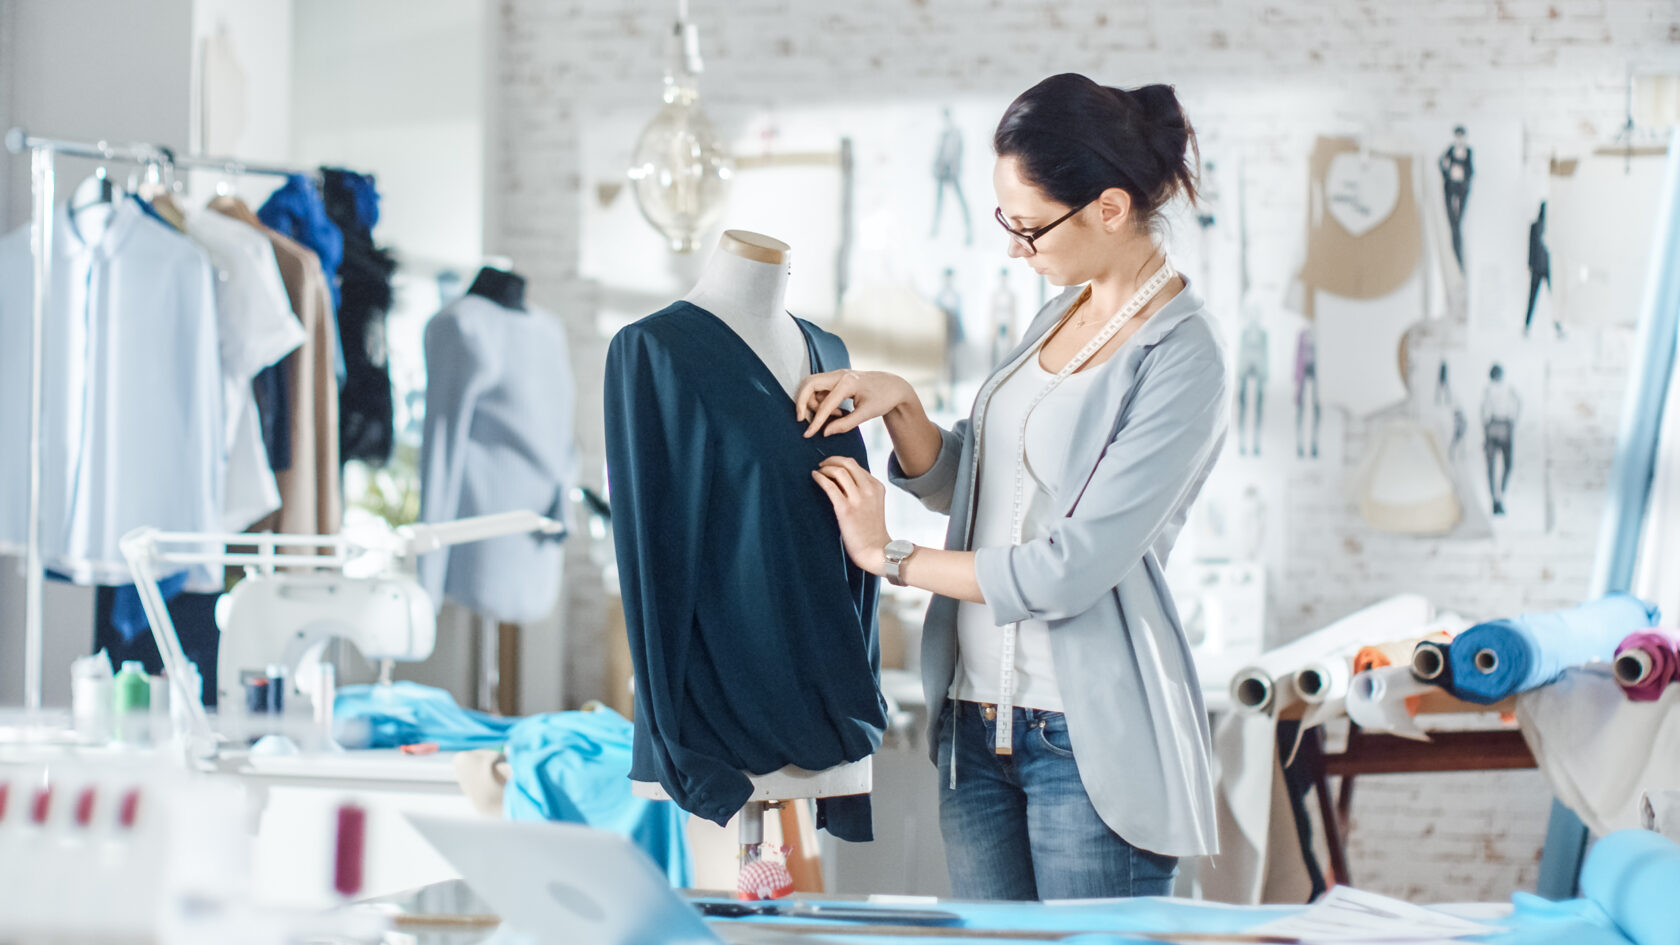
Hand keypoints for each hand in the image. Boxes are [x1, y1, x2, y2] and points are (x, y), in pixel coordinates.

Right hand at [794, 369, 915, 437]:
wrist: (893, 386)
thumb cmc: (883, 399)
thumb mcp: (867, 414)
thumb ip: (845, 424)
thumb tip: (824, 433)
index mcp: (848, 382)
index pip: (824, 404)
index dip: (815, 421)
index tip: (807, 434)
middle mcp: (839, 375)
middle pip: (809, 384)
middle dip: (802, 402)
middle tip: (802, 419)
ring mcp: (837, 375)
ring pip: (812, 386)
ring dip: (814, 402)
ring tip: (834, 416)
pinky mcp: (837, 378)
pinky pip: (820, 388)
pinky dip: (821, 401)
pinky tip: (836, 411)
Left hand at [811, 456, 891, 575]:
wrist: (875, 550)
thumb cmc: (871, 530)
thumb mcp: (874, 505)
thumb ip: (864, 491)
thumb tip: (843, 480)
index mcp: (877, 487)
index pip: (856, 466)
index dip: (841, 462)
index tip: (831, 465)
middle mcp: (869, 489)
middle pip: (848, 463)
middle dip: (832, 460)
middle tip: (822, 464)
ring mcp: (858, 499)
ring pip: (839, 471)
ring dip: (825, 468)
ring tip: (818, 471)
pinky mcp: (846, 509)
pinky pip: (830, 486)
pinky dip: (820, 478)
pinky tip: (814, 476)